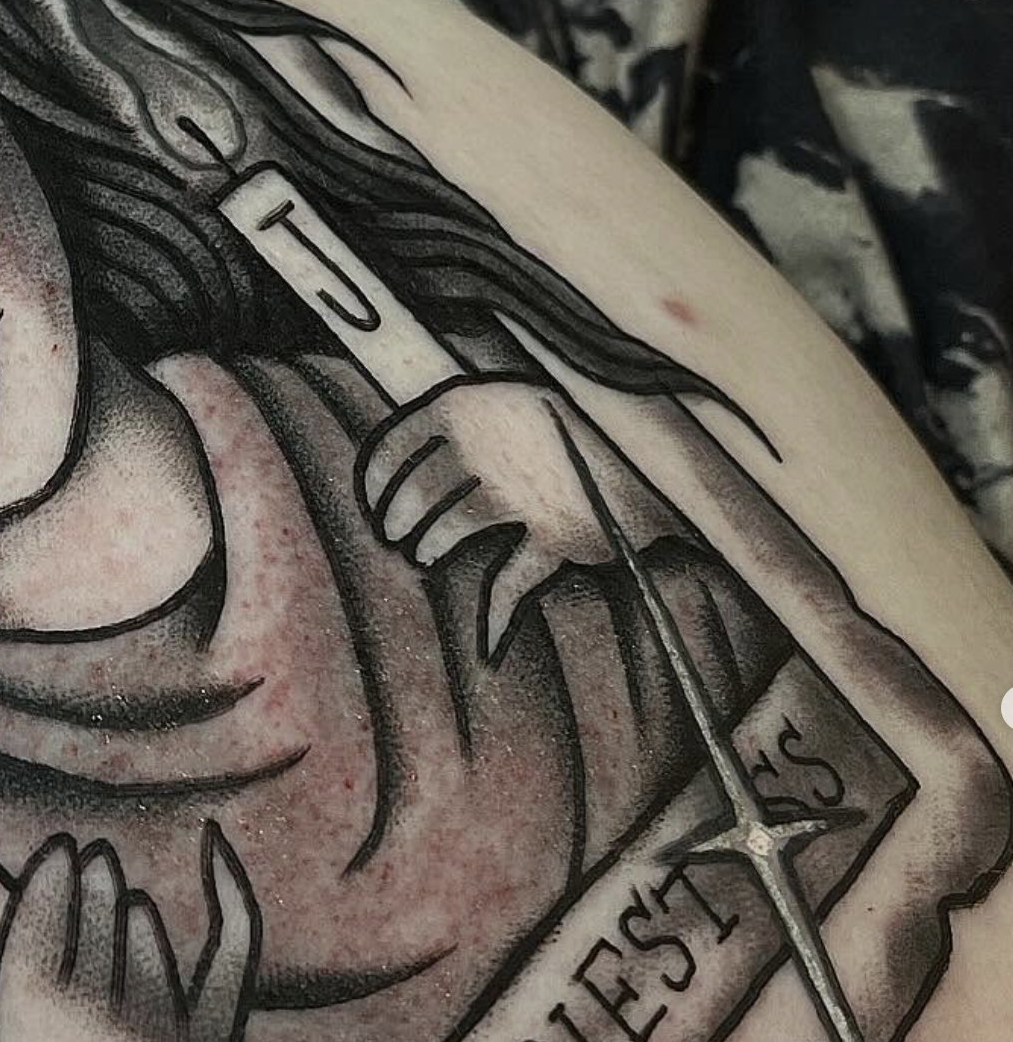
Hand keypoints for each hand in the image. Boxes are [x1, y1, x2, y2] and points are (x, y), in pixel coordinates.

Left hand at [358, 377, 626, 658]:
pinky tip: (488, 639)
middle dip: (402, 517)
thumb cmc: (583, 426)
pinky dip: (499, 614)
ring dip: (433, 545)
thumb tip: (411, 459)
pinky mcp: (562, 531)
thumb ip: (471, 425)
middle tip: (399, 536)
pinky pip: (515, 580)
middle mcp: (496, 443)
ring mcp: (528, 489)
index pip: (399, 441)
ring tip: (426, 555)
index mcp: (478, 402)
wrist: (670, 447)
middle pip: (421, 490)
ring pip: (453, 527)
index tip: (372, 503)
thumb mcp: (524, 404)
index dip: (377, 479)